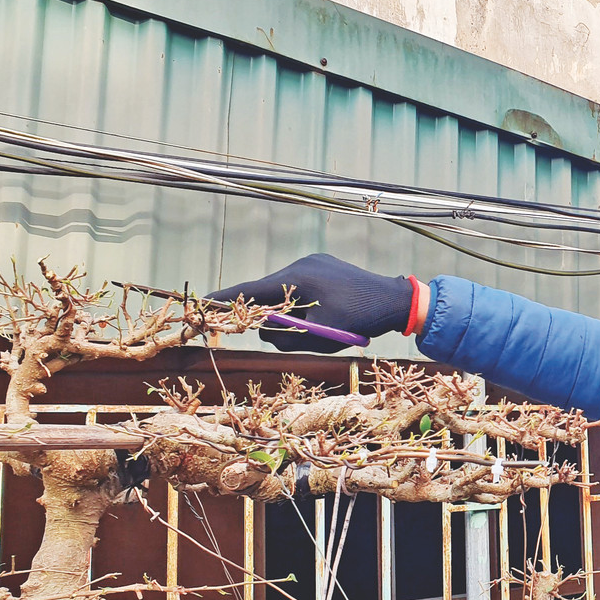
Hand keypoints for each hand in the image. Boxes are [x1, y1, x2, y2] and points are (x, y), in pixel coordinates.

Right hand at [208, 254, 415, 353]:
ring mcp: (315, 263)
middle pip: (268, 292)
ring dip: (291, 310)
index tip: (204, 302)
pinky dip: (303, 302)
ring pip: (286, 291)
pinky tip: (325, 313)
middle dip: (268, 314)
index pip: (251, 289)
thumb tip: (263, 331)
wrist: (395, 301)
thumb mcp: (320, 336)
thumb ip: (285, 336)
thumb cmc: (359, 320)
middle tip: (278, 332)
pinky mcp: (325, 266)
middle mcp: (302, 264)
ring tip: (320, 325)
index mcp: (297, 278)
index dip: (227, 299)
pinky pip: (302, 286)